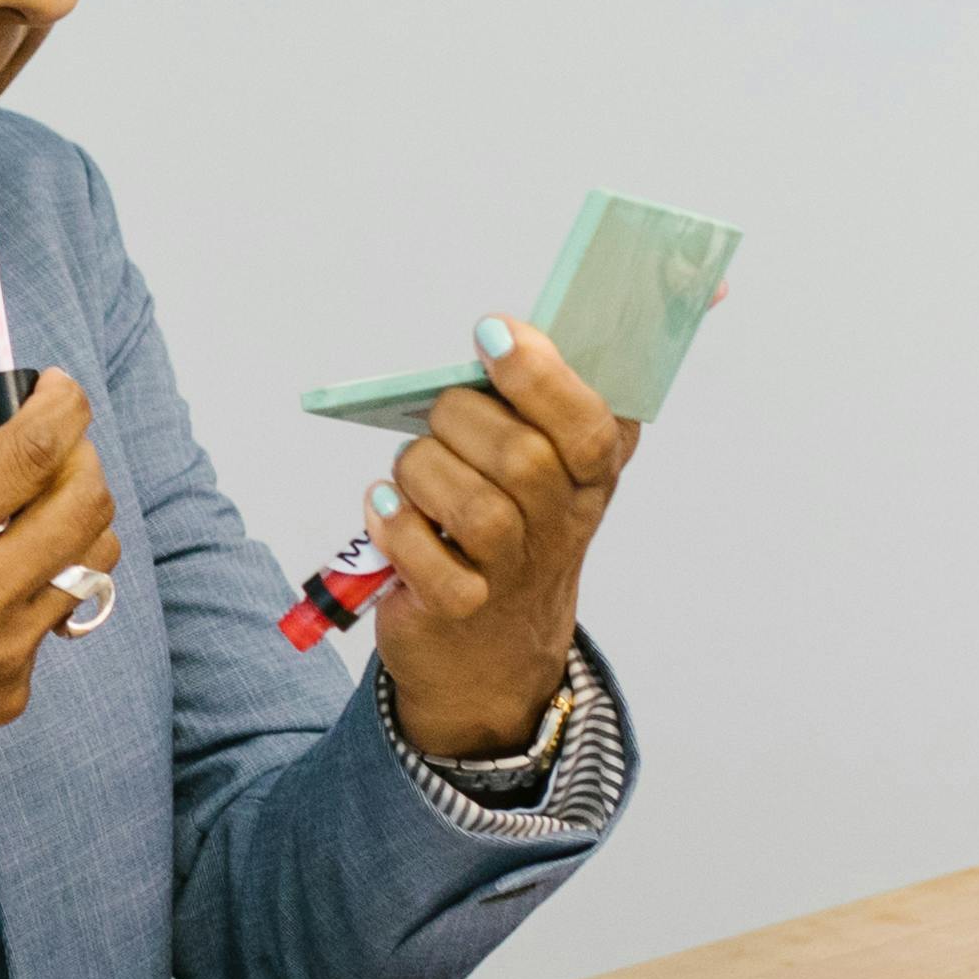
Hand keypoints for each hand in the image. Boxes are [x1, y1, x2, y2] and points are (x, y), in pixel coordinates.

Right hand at [0, 371, 117, 852]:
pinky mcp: (10, 693)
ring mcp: (0, 654)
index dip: (62, 404)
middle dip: (81, 455)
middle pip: (86, 502)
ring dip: (74, 518)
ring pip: (94, 561)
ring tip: (31, 508)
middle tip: (51, 445)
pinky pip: (53, 615)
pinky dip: (35, 583)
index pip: (32, 452)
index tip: (58, 388)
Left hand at [369, 319, 640, 756]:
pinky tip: (386, 509)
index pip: (591, 424)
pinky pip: (429, 562)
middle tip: (438, 415)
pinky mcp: (461, 609)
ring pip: (475, 508)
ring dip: (423, 472)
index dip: (539, 374)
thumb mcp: (546, 463)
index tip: (491, 334)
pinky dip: (396, 526)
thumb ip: (536, 396)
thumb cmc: (510, 527)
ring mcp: (514, 573)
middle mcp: (563, 523)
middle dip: (461, 419)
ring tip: (408, 472)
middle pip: (522, 458)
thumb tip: (504, 328)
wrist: (492, 650)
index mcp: (593, 473)